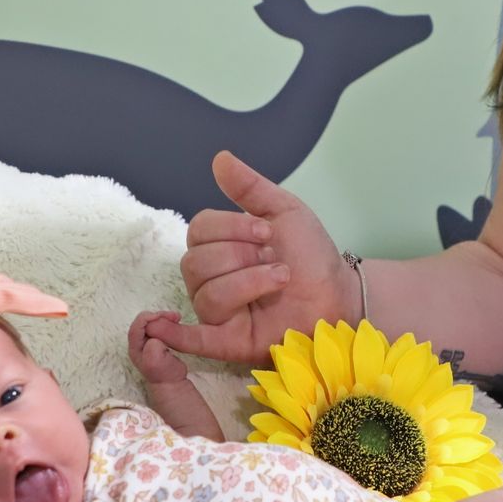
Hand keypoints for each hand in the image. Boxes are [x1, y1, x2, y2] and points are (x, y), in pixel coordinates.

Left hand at [128, 310, 190, 384]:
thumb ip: (153, 347)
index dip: (148, 318)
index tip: (164, 318)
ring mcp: (146, 340)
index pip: (137, 326)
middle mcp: (138, 342)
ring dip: (163, 318)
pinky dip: (166, 321)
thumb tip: (156, 338)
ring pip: (152, 322)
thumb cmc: (164, 373)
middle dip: (158, 316)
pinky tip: (175, 322)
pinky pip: (158, 325)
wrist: (171, 382)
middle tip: (175, 317)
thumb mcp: (155, 362)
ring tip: (177, 318)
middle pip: (144, 321)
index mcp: (135, 347)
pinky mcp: (155, 339)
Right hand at [152, 151, 356, 365]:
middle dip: (240, 256)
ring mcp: (219, 313)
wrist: (339, 292)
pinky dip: (176, 337)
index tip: (267, 231)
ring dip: (249, 282)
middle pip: (196, 263)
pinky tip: (164, 332)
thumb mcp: (285, 212)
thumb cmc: (311, 255)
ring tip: (281, 280)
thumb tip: (220, 158)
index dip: (231, 228)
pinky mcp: (229, 343)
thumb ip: (250, 188)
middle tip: (275, 259)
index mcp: (219, 247)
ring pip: (206, 294)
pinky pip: (194, 341)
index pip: (199, 230)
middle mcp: (211, 279)